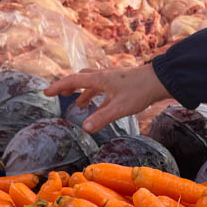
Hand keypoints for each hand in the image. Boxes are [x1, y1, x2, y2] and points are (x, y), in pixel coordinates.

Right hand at [45, 64, 170, 133]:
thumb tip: (84, 129)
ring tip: (78, 104)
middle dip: (69, 86)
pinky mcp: (123, 84)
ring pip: (93, 84)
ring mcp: (114, 80)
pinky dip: (98, 97)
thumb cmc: (140, 92)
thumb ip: (101, 118)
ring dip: (84, 92)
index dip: (58, 86)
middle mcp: (104, 76)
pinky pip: (105, 90)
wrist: (161, 80)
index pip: (73, 81)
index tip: (46, 92)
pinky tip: (101, 108)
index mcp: (99, 79)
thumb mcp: (119, 108)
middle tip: (59, 94)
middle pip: (81, 79)